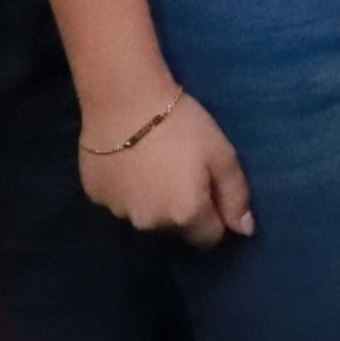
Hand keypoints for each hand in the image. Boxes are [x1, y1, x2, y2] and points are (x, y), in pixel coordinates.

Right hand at [80, 91, 254, 247]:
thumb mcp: (222, 155)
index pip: (208, 238)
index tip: (212, 191)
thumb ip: (236, 196)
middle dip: (184, 209)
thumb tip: (244, 230)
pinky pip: (120, 201)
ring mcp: (119, 212)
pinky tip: (129, 162)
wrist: (124, 102)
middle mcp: (151, 224)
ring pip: (146, 216)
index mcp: (186, 215)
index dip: (215, 218)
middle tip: (182, 171)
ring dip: (154, 200)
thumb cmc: (182, 126)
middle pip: (177, 228)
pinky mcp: (95, 197)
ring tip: (154, 164)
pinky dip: (128, 189)